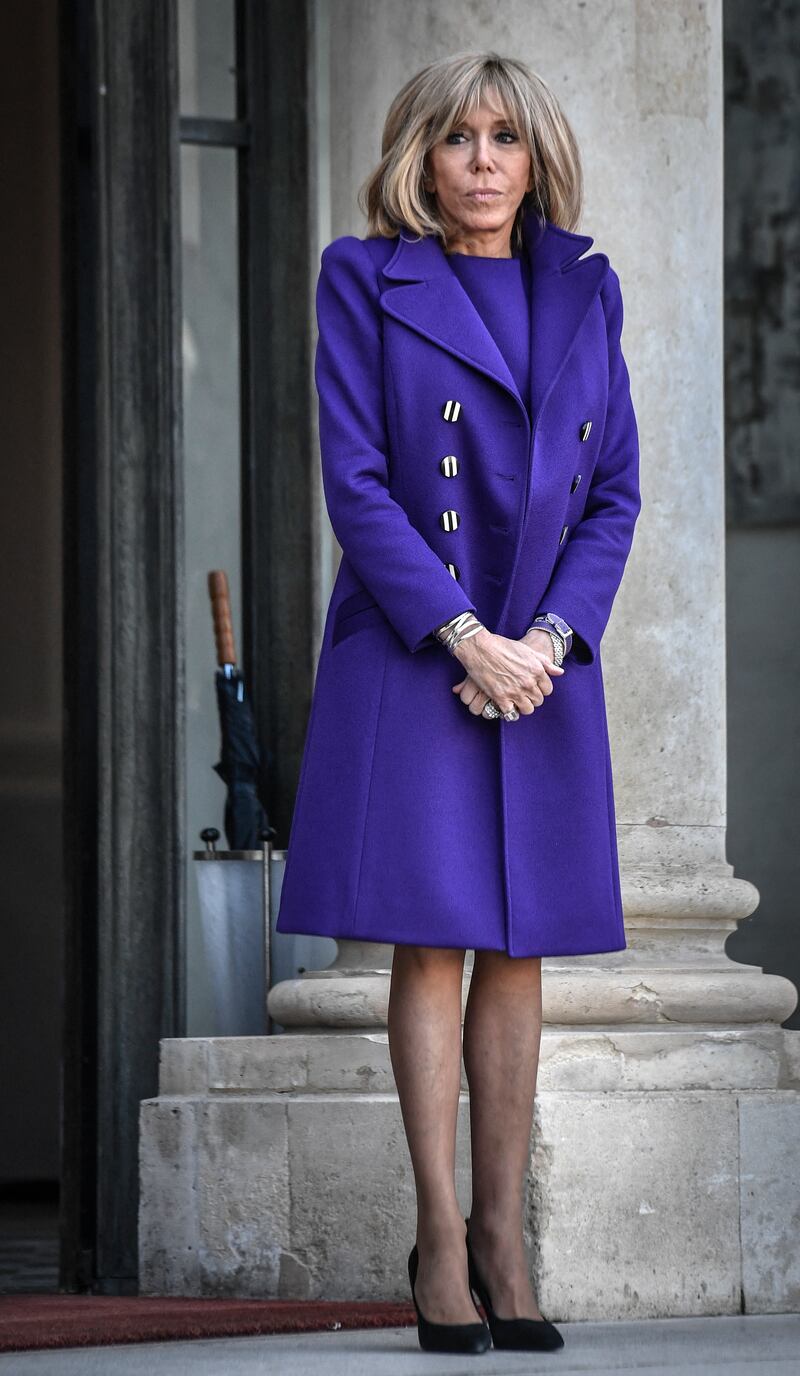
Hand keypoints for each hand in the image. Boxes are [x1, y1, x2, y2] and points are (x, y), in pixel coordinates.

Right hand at [450, 627, 564, 717]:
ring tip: (516, 701)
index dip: (540, 689)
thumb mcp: (528, 651)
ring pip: (527, 709)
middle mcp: (528, 683)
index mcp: (537, 670)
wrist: (480, 648)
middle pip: (538, 701)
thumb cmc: (503, 646)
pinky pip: (511, 714)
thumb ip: (545, 663)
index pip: (547, 690)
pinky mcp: (501, 698)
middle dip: (532, 698)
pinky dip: (510, 713)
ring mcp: (515, 691)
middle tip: (523, 694)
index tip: (532, 687)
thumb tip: (560, 672)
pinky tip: (506, 707)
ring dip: (522, 707)